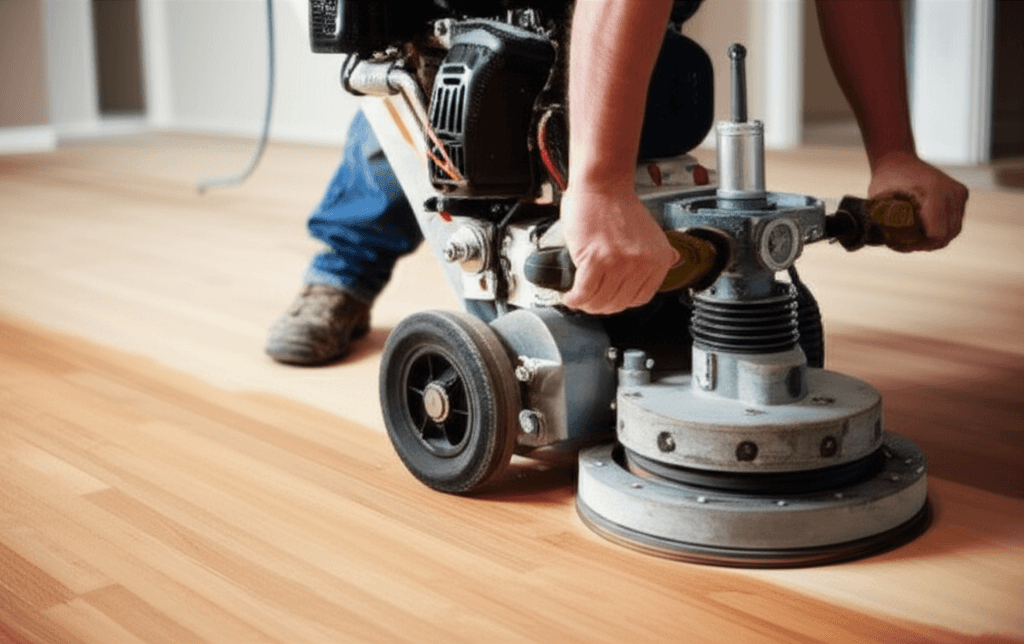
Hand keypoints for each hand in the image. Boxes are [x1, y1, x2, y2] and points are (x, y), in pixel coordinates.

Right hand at [560, 180, 677, 314]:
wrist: (603, 185)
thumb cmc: (619, 205)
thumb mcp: (651, 232)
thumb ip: (660, 251)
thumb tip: (675, 260)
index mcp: (659, 259)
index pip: (640, 299)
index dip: (621, 302)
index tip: (610, 300)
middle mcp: (642, 263)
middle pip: (619, 303)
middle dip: (601, 306)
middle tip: (590, 300)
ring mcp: (619, 263)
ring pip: (600, 300)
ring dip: (586, 304)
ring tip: (578, 298)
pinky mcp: (595, 259)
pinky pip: (584, 292)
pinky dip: (574, 299)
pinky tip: (569, 296)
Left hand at [868, 151, 968, 250]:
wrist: (897, 160)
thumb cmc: (886, 181)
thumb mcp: (879, 204)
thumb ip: (887, 225)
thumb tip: (892, 244)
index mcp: (934, 194)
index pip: (937, 234)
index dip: (920, 245)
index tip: (903, 245)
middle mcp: (951, 192)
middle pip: (947, 235)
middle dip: (927, 244)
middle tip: (907, 245)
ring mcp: (958, 192)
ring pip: (953, 229)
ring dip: (935, 237)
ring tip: (914, 238)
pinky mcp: (960, 193)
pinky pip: (955, 219)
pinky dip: (942, 227)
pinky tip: (924, 228)